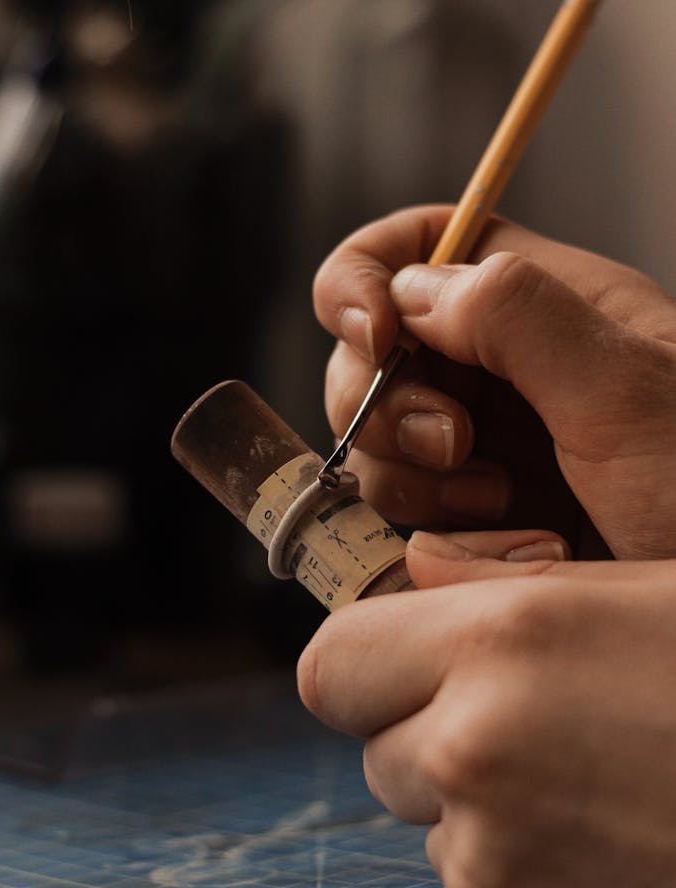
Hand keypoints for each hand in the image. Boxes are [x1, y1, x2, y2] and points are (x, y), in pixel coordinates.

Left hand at [297, 534, 675, 887]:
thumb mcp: (649, 593)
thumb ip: (507, 583)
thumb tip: (415, 567)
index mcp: (500, 643)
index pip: (332, 664)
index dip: (366, 666)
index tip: (407, 666)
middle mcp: (472, 753)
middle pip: (376, 749)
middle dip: (428, 735)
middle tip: (533, 727)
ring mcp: (489, 867)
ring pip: (427, 827)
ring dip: (479, 811)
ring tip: (596, 792)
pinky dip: (520, 883)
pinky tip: (612, 856)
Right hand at [313, 206, 675, 557]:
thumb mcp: (626, 391)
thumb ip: (518, 320)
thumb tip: (414, 290)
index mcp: (543, 305)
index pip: (421, 245)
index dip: (370, 275)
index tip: (374, 334)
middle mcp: (503, 367)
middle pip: (375, 348)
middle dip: (386, 397)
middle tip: (453, 444)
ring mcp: (484, 440)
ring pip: (378, 434)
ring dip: (410, 472)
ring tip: (496, 502)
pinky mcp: (473, 507)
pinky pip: (402, 501)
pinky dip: (428, 521)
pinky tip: (498, 535)